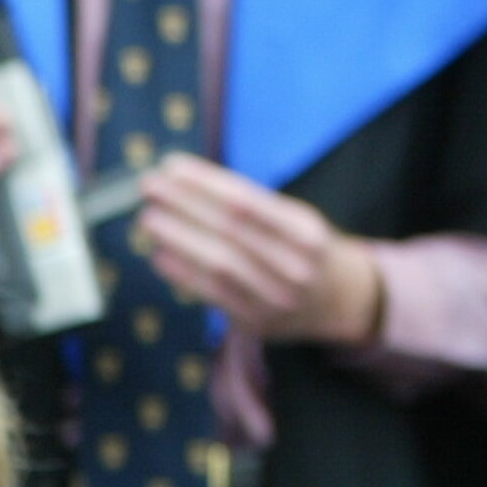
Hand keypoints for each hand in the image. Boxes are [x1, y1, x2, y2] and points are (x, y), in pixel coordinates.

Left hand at [129, 157, 385, 345]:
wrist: (337, 302)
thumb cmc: (301, 250)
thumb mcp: (293, 220)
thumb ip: (249, 206)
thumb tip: (184, 183)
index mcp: (306, 230)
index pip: (248, 201)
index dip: (206, 183)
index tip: (171, 166)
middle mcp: (295, 264)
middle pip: (230, 229)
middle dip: (184, 204)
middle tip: (149, 186)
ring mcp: (275, 296)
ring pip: (219, 263)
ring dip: (178, 238)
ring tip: (149, 217)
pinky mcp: (255, 321)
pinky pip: (212, 294)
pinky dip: (183, 273)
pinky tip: (159, 254)